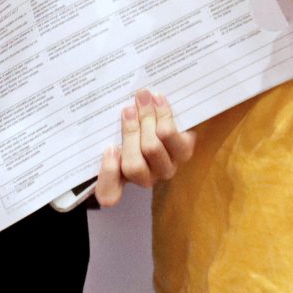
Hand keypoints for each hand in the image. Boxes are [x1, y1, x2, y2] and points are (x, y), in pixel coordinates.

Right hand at [95, 90, 194, 206]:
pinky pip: (170, 135)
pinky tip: (158, 100)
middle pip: (133, 165)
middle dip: (130, 132)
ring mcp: (166, 167)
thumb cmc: (139, 124)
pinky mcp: (184, 153)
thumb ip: (111, 129)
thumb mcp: (119, 129)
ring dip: (146, 119)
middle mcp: (145, 178)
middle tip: (128, 109)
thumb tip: (114, 114)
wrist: (174, 116)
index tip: (110, 148)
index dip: (108, 175)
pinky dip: (163, 115)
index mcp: (122, 176)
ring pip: (152, 148)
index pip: (108, 194)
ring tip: (143, 98)